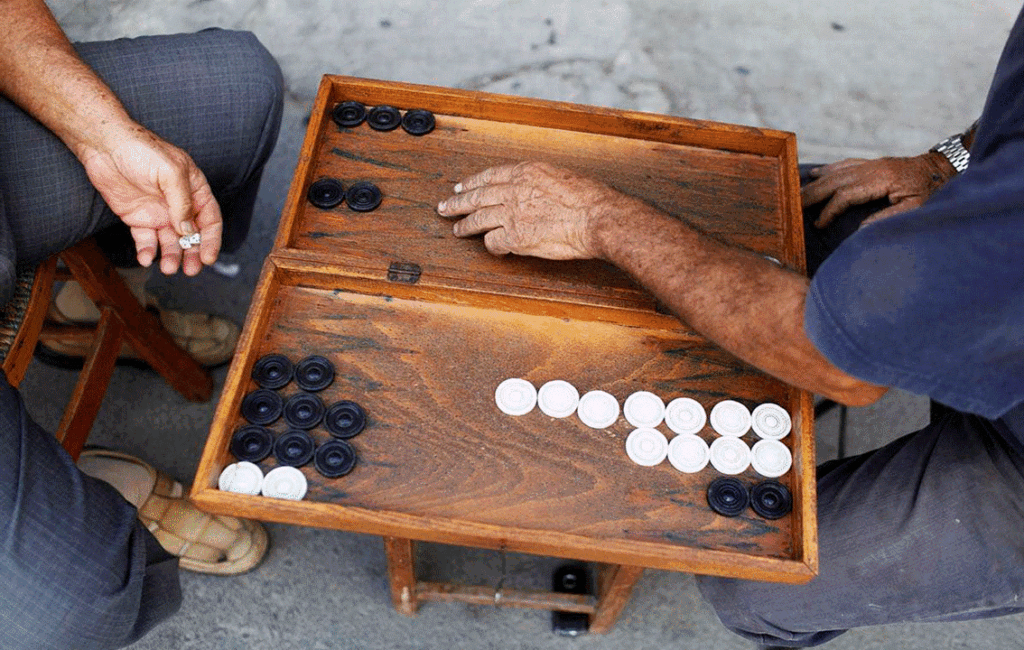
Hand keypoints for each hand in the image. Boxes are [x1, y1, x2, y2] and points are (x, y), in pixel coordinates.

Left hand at [77, 125, 221, 275]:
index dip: (211, 240)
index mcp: (194, 190)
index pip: (210, 219)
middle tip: (191, 270)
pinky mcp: (137, 218)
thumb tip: (188, 230)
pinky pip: (146, 240)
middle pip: (192, 236)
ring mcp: (158, 212)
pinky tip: (146, 258)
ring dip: (171, 256)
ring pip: (170, 242)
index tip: (208, 258)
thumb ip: (182, 203)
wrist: (104, 145)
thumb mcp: (171, 172)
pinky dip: (147, 251)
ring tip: (168, 268)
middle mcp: (178, 204)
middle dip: (192, 254)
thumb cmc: (141, 149)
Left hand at [436, 162, 632, 259]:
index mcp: (525, 172)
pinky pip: (493, 243)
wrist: (597, 217)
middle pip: (476, 197)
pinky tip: (493, 249)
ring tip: (457, 230)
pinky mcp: (515, 238)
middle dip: (457, 203)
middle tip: (444, 207)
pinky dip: (491, 246)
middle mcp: (513, 190)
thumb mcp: (561, 175)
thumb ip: (540, 182)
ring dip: (465, 226)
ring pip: (478, 220)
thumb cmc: (589, 198)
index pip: (489, 176)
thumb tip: (534, 191)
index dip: (472, 183)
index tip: (461, 186)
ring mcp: (511, 214)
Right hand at [801, 153, 955, 227]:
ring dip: (815, 184)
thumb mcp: (915, 208)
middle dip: (812, 194)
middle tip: (793, 207)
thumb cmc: (932, 190)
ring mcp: (871, 163)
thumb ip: (887, 219)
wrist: (944, 166)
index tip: (818, 224)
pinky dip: (828, 170)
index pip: (845, 194)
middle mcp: (872, 168)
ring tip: (797, 194)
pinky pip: (844, 164)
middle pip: (834, 180)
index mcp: (881, 179)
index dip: (829, 210)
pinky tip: (815, 174)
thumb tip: (859, 230)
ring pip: (836, 172)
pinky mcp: (873, 163)